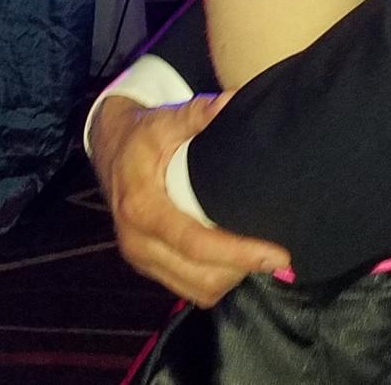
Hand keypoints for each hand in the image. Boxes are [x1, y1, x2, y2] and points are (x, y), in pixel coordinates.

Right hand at [90, 94, 291, 306]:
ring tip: (261, 257)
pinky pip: (185, 286)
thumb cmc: (144, 134)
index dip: (238, 253)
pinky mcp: (147, 263)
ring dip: (229, 278)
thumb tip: (232, 102)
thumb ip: (199, 112)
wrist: (110, 147)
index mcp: (143, 208)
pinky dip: (213, 280)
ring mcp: (141, 256)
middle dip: (241, 270)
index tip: (276, 254)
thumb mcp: (168, 118)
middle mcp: (138, 241)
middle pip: (199, 276)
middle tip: (280, 257)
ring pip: (194, 289)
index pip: (195, 243)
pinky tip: (236, 261)